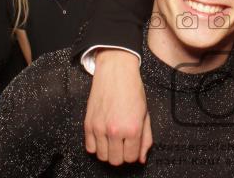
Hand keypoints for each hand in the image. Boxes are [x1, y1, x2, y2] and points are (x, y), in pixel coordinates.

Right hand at [84, 49, 151, 164]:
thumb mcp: (145, 114)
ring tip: (113, 140)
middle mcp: (115, 131)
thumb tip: (142, 157)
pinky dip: (96, 146)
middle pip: (116, 160)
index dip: (133, 153)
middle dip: (121, 154)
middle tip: (123, 143)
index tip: (132, 146)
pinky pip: (89, 147)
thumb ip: (145, 138)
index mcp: (132, 128)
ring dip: (108, 151)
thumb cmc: (132, 89)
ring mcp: (99, 128)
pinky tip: (103, 137)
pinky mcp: (88, 124)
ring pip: (102, 156)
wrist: (116, 72)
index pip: (131, 157)